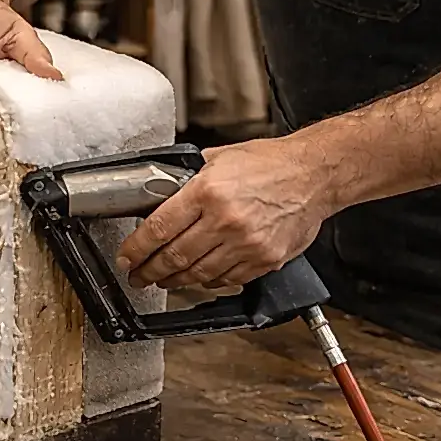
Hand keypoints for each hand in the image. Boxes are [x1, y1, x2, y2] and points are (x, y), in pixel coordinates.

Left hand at [116, 138, 335, 289]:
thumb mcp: (218, 158)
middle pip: (174, 257)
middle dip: (149, 271)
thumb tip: (160, 196)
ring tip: (162, 279)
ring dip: (174, 280)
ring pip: (198, 274)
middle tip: (137, 276)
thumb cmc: (269, 163)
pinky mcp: (264, 260)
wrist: (314, 174)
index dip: (136, 250)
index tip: (126, 258)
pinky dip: (207, 282)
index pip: (158, 229)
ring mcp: (246, 244)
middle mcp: (225, 220)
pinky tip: (197, 278)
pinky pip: (226, 279)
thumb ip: (188, 179)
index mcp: (207, 191)